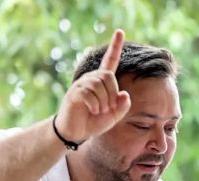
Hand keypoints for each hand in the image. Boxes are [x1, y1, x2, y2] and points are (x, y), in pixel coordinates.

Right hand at [55, 29, 130, 143]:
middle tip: (108, 109)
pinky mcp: (74, 93)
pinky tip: (92, 111)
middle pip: (108, 76)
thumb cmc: (94, 121)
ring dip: (103, 102)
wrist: (76, 132)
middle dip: (112, 94)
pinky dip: (95, 105)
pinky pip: (89, 94)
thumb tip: (124, 94)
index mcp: (102, 82)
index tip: (120, 31)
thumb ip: (122, 106)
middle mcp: (91, 79)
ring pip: (99, 85)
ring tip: (98, 111)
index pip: (110, 61)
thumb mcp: (113, 116)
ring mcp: (81, 84)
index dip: (115, 46)